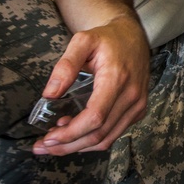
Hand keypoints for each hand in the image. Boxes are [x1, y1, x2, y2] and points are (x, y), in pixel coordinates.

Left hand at [32, 15, 150, 154]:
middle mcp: (132, 96)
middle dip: (68, 145)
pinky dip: (93, 140)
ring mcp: (138, 105)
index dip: (70, 133)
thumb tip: (50, 95)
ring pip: (107, 139)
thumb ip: (65, 66)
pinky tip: (76, 134)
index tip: (48, 137)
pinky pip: (114, 134)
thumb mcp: (82, 41)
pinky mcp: (138, 110)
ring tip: (55, 143)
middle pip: (99, 134)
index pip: (95, 117)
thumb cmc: (107, 38)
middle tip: (44, 146)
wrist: (133, 36)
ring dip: (79, 146)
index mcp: (117, 78)